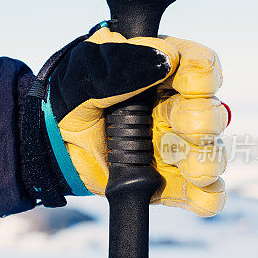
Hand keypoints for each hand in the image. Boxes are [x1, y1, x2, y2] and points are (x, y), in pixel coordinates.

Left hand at [46, 27, 227, 215]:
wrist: (47, 146)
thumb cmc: (66, 99)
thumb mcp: (83, 73)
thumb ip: (119, 66)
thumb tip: (166, 59)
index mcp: (158, 70)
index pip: (197, 65)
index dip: (202, 75)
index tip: (191, 85)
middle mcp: (173, 107)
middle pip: (210, 111)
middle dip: (205, 121)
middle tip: (190, 129)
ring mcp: (172, 146)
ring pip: (209, 153)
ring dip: (207, 161)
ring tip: (194, 171)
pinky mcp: (166, 182)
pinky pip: (198, 193)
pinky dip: (206, 197)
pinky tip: (201, 196)